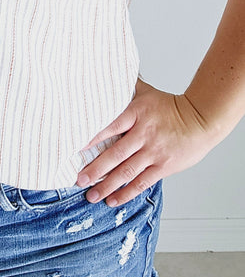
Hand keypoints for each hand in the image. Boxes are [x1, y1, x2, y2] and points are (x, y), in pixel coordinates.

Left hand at [75, 79, 216, 206]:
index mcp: (137, 113)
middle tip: (79, 179)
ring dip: (107, 185)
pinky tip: (113, 200)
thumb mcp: (147, 92)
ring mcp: (154, 152)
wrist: (201, 119)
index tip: (76, 148)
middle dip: (95, 169)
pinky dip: (127, 193)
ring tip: (92, 195)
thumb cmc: (171, 106)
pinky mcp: (163, 166)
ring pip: (127, 172)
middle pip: (116, 154)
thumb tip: (108, 77)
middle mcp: (144, 134)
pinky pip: (142, 182)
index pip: (110, 126)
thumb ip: (127, 88)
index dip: (92, 137)